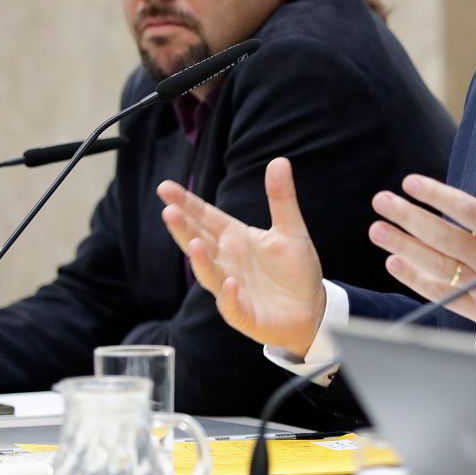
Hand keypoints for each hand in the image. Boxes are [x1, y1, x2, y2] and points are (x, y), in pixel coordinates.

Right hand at [157, 157, 327, 356]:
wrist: (310, 309)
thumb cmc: (295, 270)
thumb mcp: (291, 230)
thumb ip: (281, 198)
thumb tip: (279, 160)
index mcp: (234, 238)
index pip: (205, 217)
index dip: (186, 203)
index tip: (165, 188)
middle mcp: (227, 261)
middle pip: (199, 242)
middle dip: (183, 229)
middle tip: (169, 211)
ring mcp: (231, 288)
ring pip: (209, 273)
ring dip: (200, 260)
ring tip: (193, 244)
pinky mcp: (244, 314)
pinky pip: (232, 305)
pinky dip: (229, 296)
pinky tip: (229, 283)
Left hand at [370, 144, 475, 340]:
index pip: (467, 210)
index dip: (437, 195)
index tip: (411, 183)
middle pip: (444, 236)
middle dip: (409, 217)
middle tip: (382, 201)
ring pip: (437, 264)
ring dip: (404, 246)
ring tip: (378, 230)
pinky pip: (442, 292)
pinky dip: (416, 279)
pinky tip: (394, 263)